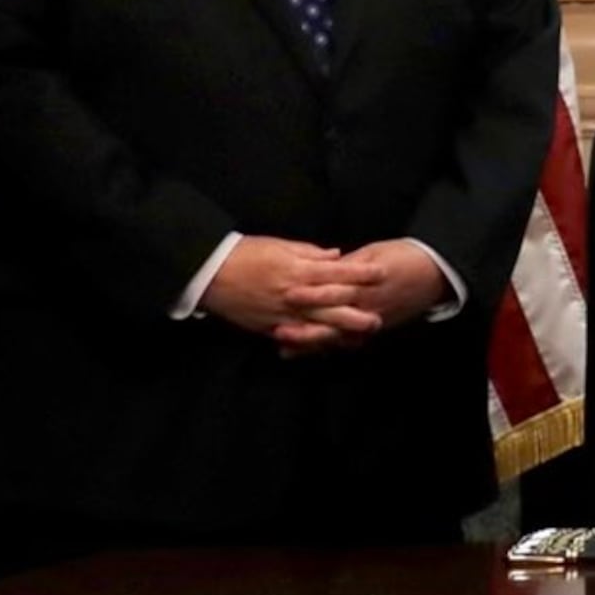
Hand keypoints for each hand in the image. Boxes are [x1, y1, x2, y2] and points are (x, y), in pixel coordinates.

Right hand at [201, 237, 384, 349]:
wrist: (212, 274)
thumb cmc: (245, 254)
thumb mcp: (279, 245)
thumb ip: (310, 252)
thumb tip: (336, 256)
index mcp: (298, 268)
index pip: (337, 271)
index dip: (361, 273)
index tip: (381, 272)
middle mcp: (295, 293)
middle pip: (333, 303)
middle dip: (358, 310)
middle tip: (381, 316)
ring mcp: (284, 313)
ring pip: (319, 325)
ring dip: (342, 332)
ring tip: (361, 336)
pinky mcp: (272, 327)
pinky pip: (297, 338)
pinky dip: (314, 344)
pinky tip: (329, 348)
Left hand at [280, 241, 450, 351]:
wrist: (436, 273)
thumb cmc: (404, 257)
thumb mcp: (373, 253)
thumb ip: (347, 264)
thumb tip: (322, 267)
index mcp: (365, 283)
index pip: (333, 290)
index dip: (310, 294)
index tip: (287, 294)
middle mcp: (367, 306)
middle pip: (332, 321)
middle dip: (305, 329)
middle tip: (278, 333)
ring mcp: (373, 321)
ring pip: (339, 337)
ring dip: (313, 344)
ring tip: (288, 349)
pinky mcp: (378, 329)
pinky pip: (351, 342)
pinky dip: (331, 348)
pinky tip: (314, 353)